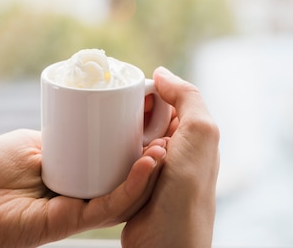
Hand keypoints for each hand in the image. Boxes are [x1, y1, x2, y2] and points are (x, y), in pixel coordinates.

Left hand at [0, 129, 166, 247]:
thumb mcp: (26, 143)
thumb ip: (55, 139)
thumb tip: (82, 121)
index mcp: (67, 172)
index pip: (107, 160)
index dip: (131, 144)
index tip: (152, 120)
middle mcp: (76, 193)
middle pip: (120, 177)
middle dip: (147, 158)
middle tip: (168, 133)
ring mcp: (74, 209)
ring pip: (121, 194)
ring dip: (147, 172)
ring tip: (165, 148)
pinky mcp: (67, 224)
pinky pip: (105, 208)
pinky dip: (129, 189)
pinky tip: (146, 168)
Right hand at [122, 67, 219, 247]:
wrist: (163, 246)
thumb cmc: (186, 193)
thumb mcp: (200, 133)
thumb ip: (188, 96)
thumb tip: (162, 72)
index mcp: (194, 136)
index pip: (171, 99)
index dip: (152, 90)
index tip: (131, 88)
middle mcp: (177, 151)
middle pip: (148, 116)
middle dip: (134, 112)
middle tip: (117, 110)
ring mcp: (154, 170)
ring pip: (130, 136)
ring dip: (122, 134)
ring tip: (113, 133)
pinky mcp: (132, 185)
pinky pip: (118, 158)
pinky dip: (112, 153)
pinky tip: (102, 150)